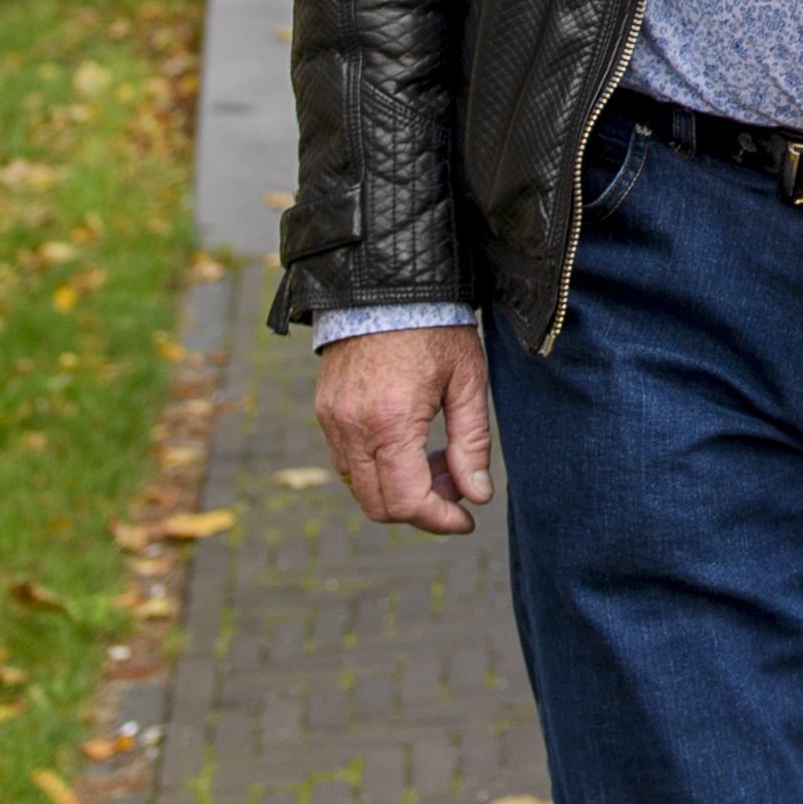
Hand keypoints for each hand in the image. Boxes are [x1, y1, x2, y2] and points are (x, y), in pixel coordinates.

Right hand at [315, 326, 495, 533]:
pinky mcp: (324, 410)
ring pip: (359, 488)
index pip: (408, 501)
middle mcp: (352, 427)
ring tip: (437, 458)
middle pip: (379, 505)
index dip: (440, 520)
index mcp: (390, 421)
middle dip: (422, 508)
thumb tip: (477, 496)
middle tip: (456, 484)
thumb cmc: (436, 327)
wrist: (387, 283)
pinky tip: (410, 444)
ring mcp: (332, 420)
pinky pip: (346, 462)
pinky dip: (378, 468)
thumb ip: (472, 443)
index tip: (466, 520)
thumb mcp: (467, 381)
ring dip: (399, 489)